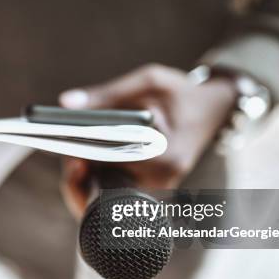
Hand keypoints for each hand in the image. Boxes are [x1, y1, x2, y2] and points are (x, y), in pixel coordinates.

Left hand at [59, 64, 236, 217]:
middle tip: (66, 156)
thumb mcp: (148, 82)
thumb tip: (64, 104)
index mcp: (164, 156)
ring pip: (108, 196)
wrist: (214, 110)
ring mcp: (157, 189)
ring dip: (86, 180)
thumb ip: (107, 94)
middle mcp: (162, 180)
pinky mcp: (151, 190)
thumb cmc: (181, 93)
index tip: (64, 151)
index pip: (111, 165)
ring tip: (73, 159)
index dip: (82, 159)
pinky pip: (116, 192)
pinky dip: (98, 180)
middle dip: (80, 175)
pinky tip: (87, 164)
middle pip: (106, 189)